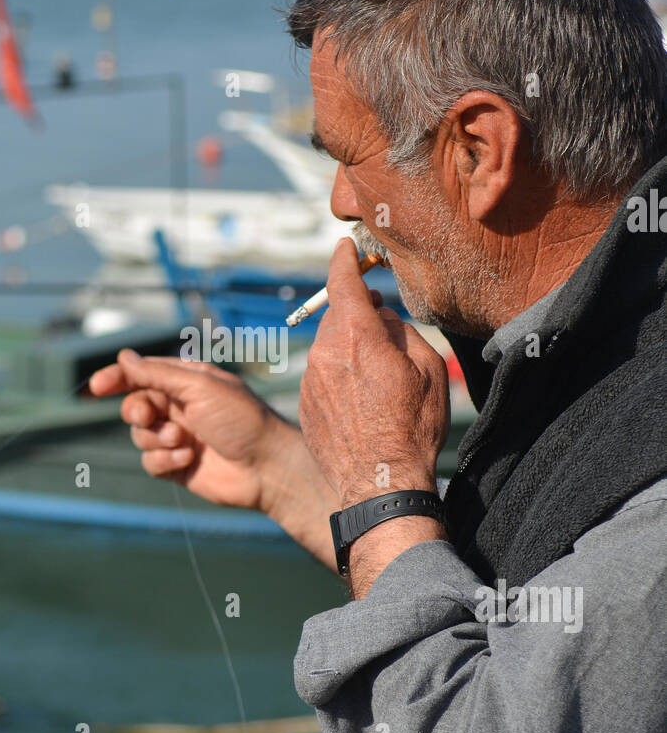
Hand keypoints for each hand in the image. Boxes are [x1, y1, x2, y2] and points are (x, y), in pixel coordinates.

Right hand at [88, 350, 291, 511]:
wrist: (266, 467)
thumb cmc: (241, 419)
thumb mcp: (198, 386)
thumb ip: (157, 374)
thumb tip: (123, 357)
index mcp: (187, 381)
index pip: (142, 374)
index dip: (117, 378)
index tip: (96, 387)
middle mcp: (181, 408)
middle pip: (135, 405)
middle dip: (137, 411)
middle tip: (148, 416)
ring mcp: (178, 437)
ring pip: (139, 436)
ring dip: (156, 438)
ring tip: (183, 441)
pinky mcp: (178, 466)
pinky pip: (150, 461)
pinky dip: (165, 460)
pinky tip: (188, 458)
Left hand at [299, 237, 449, 507]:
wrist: (380, 485)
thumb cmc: (412, 429)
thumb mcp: (427, 371)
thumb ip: (401, 332)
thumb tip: (381, 317)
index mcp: (357, 338)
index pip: (342, 281)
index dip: (344, 259)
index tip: (345, 247)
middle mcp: (325, 353)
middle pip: (336, 316)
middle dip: (356, 314)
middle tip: (379, 327)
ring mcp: (310, 381)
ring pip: (327, 347)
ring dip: (346, 350)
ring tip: (376, 378)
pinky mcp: (305, 405)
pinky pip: (320, 375)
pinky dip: (336, 376)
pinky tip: (360, 402)